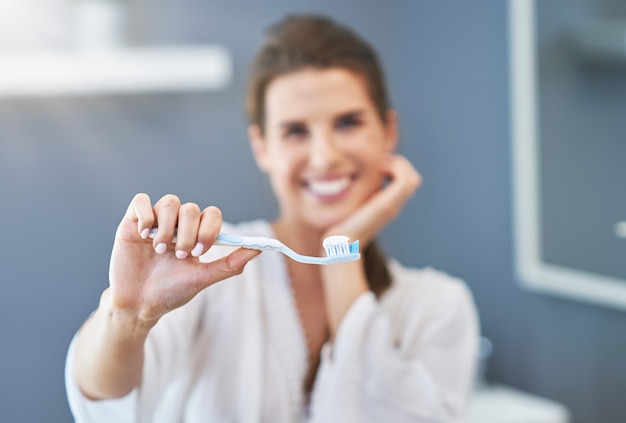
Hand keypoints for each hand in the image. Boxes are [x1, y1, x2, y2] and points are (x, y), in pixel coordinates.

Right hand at [108, 193, 259, 325]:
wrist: (139, 305)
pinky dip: (145, 214)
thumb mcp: (203, 278)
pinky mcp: (131, 222)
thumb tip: (259, 249)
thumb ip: (230, 263)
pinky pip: (140, 200)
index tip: (200, 252)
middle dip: (189, 233)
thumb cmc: (171, 292)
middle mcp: (176, 224)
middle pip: (191, 209)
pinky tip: (144, 235)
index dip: (209, 229)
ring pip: (169, 202)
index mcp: (195, 234)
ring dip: (168, 227)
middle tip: (180, 255)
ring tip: (160, 250)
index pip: (211, 214)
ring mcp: (154, 221)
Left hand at [324, 154, 420, 245]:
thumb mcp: (351, 202)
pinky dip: (395, 168)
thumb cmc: (340, 224)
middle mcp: (394, 205)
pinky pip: (404, 181)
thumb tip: (351, 175)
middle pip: (412, 178)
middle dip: (397, 163)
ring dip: (397, 164)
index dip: (394, 166)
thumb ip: (357, 191)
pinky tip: (377, 169)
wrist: (340, 243)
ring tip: (378, 164)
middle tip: (377, 161)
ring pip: (412, 178)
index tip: (374, 162)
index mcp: (388, 203)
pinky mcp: (386, 205)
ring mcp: (393, 205)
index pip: (406, 180)